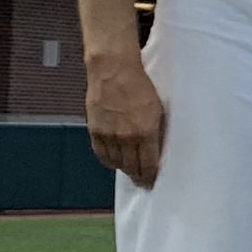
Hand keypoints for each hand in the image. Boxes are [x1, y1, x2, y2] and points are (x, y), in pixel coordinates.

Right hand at [84, 51, 166, 189]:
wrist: (113, 70)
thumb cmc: (139, 86)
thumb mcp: (158, 109)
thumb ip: (156, 132)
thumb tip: (156, 150)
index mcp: (145, 132)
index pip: (148, 165)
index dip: (150, 176)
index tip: (152, 181)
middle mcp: (125, 137)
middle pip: (131, 167)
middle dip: (138, 175)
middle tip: (142, 180)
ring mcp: (108, 134)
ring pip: (116, 163)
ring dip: (123, 168)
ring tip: (130, 169)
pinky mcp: (94, 129)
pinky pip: (101, 154)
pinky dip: (108, 160)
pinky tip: (114, 160)